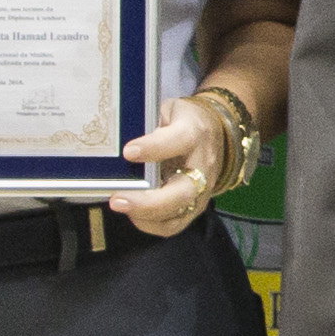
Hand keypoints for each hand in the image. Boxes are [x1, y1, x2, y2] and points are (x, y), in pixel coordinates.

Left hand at [112, 88, 244, 238]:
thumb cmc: (184, 120)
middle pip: (182, 192)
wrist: (216, 134)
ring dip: (147, 216)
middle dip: (148, 201)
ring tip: (121, 206)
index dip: (154, 148)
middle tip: (118, 199)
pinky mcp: (196, 206)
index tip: (128, 152)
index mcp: (195, 133)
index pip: (180, 141)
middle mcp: (202, 166)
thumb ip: (149, 123)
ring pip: (178, 213)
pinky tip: (133, 214)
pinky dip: (151, 224)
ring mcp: (202, 190)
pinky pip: (175, 224)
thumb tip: (119, 143)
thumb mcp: (168, 110)